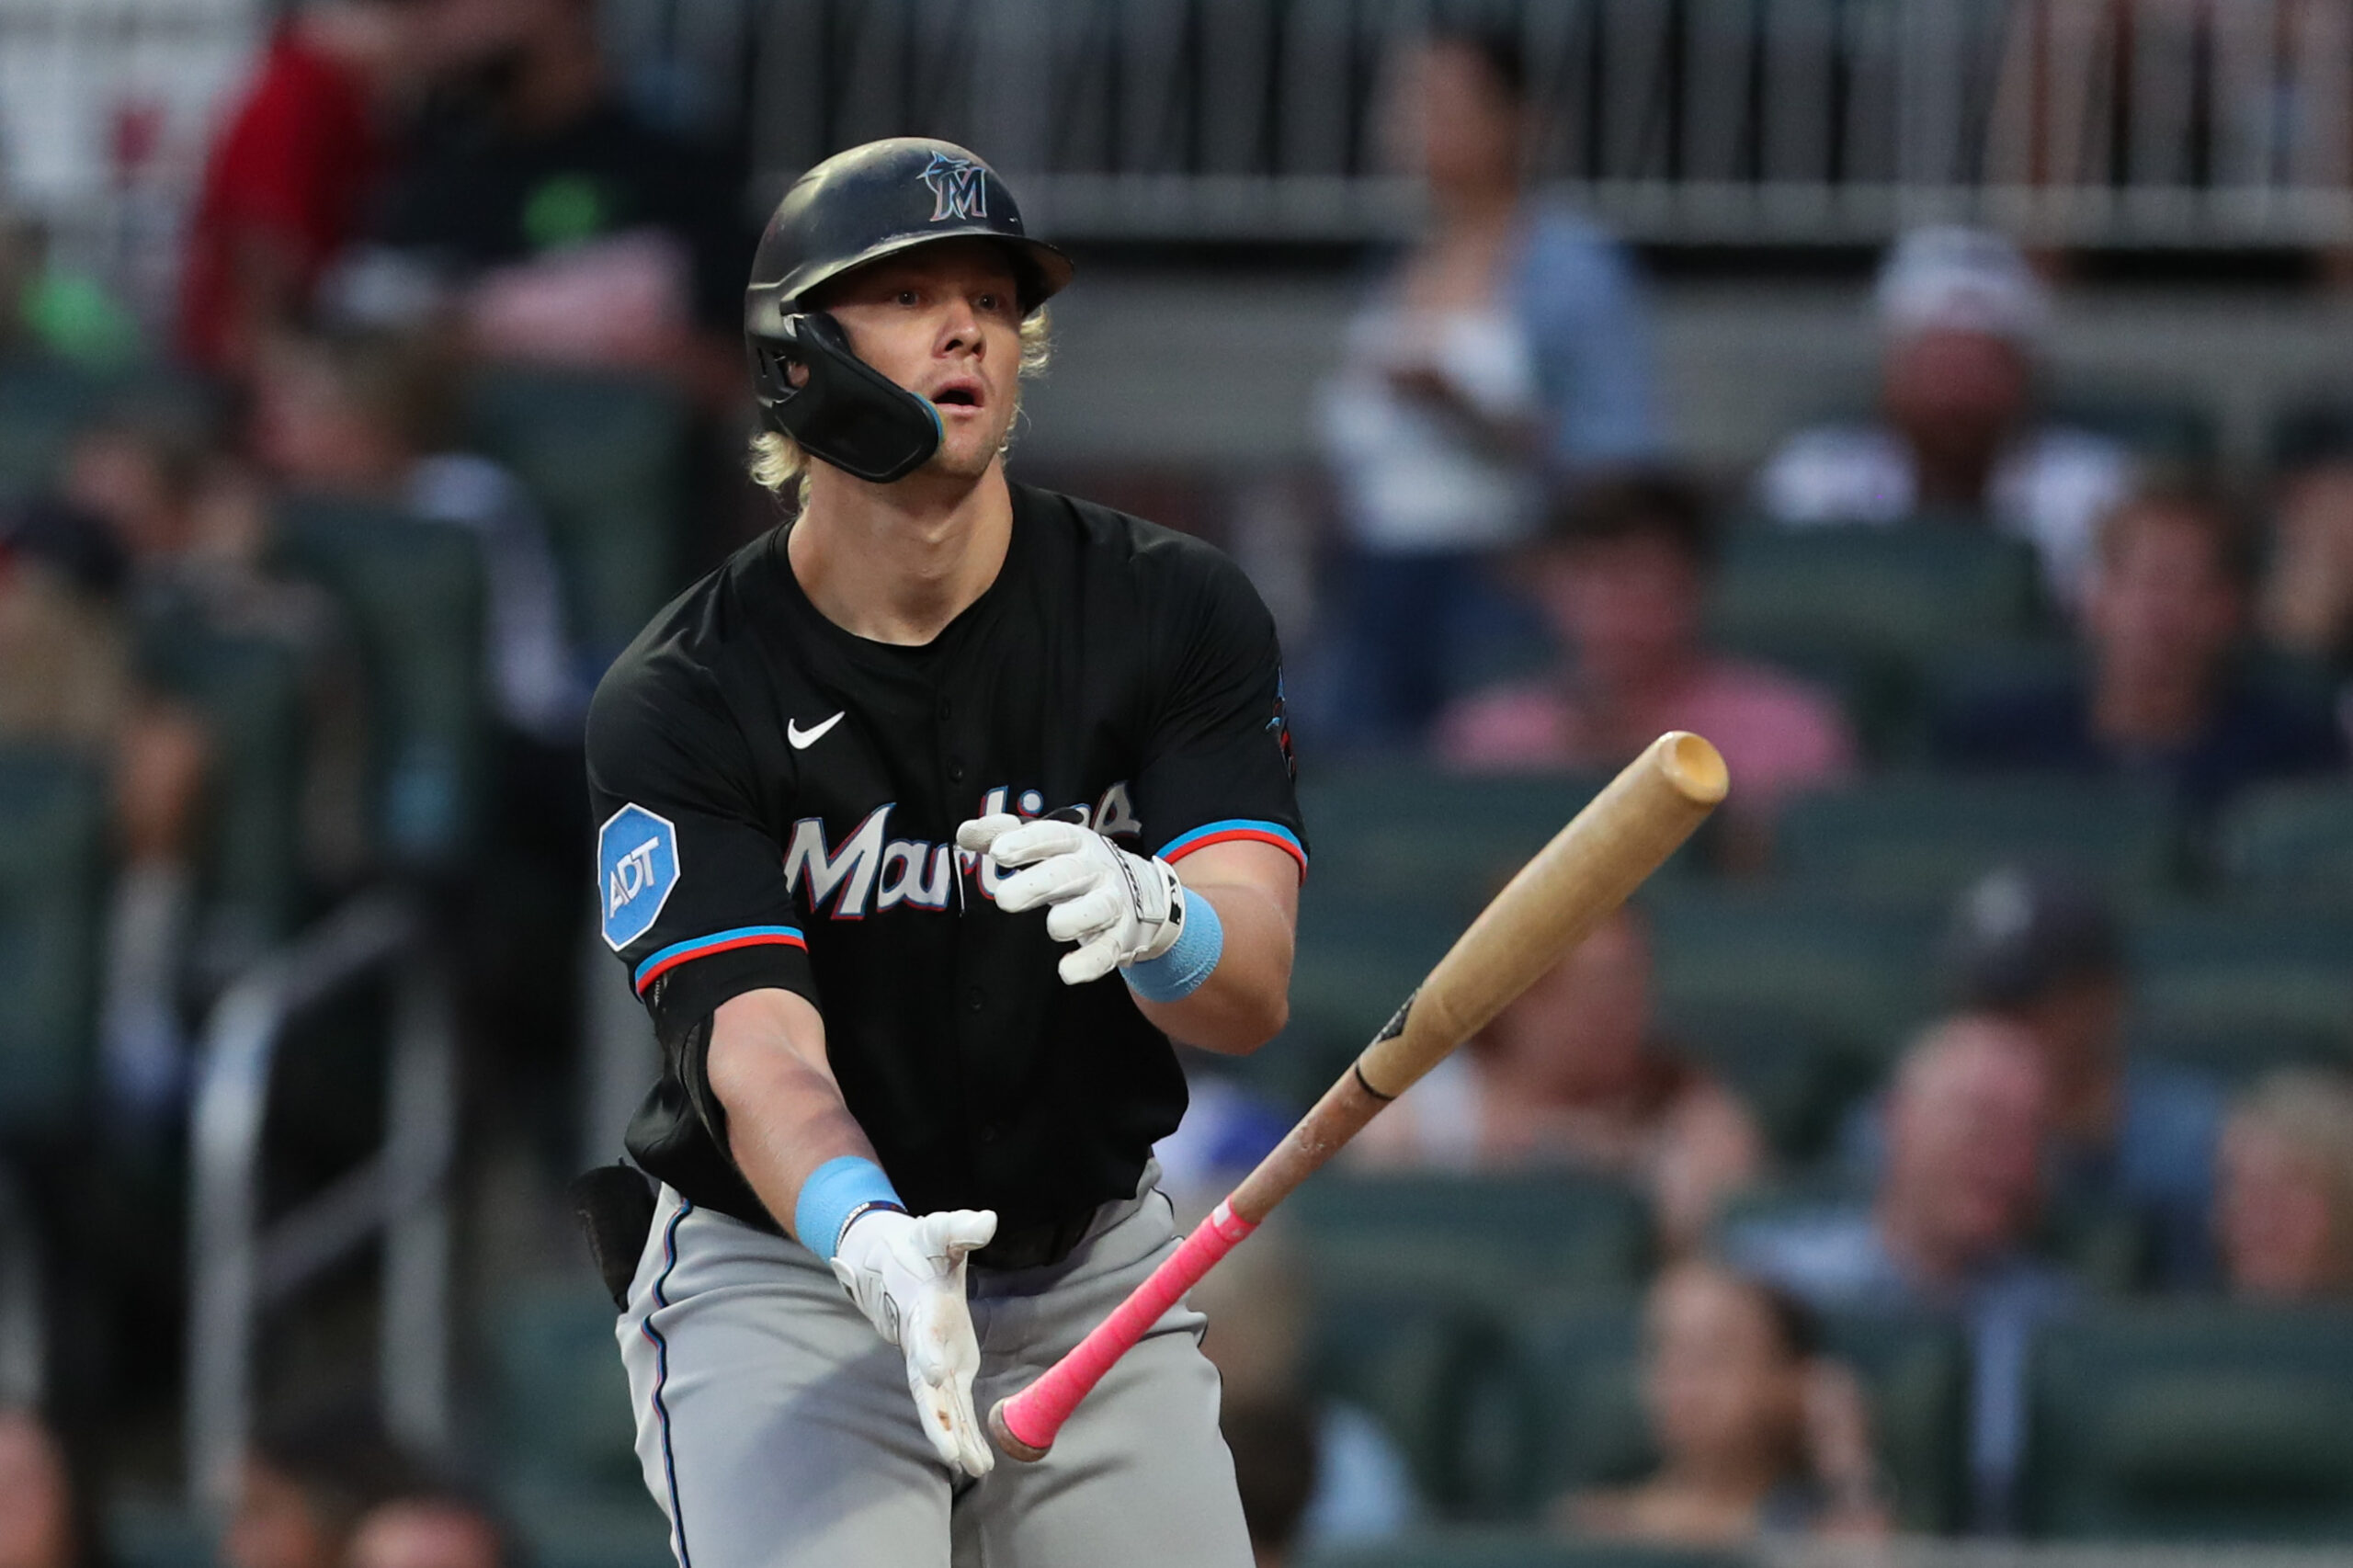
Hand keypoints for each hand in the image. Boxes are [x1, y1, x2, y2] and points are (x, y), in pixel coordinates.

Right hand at [830, 1207, 998, 1475]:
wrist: (895, 1265)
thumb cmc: (920, 1247)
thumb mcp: (940, 1232)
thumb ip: (962, 1228)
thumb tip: (988, 1221)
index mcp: (922, 1314)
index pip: (922, 1338)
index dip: (926, 1354)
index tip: (934, 1374)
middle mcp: (924, 1347)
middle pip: (926, 1391)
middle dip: (938, 1421)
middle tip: (951, 1452)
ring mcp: (935, 1362)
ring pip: (941, 1408)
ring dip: (957, 1439)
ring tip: (977, 1470)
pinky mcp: (951, 1369)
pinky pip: (956, 1407)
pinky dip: (967, 1434)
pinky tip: (981, 1463)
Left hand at [956, 814, 1183, 983]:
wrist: (1142, 891)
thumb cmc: (1078, 866)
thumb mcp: (1048, 844)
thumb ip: (1005, 835)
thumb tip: (965, 832)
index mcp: (1076, 843)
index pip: (1052, 836)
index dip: (1027, 842)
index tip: (998, 852)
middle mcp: (1096, 870)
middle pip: (1070, 873)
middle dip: (1040, 883)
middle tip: (1005, 898)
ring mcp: (1111, 904)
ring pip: (1097, 909)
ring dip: (1075, 918)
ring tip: (1054, 926)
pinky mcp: (1119, 938)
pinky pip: (1106, 952)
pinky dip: (1089, 963)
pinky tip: (1068, 972)